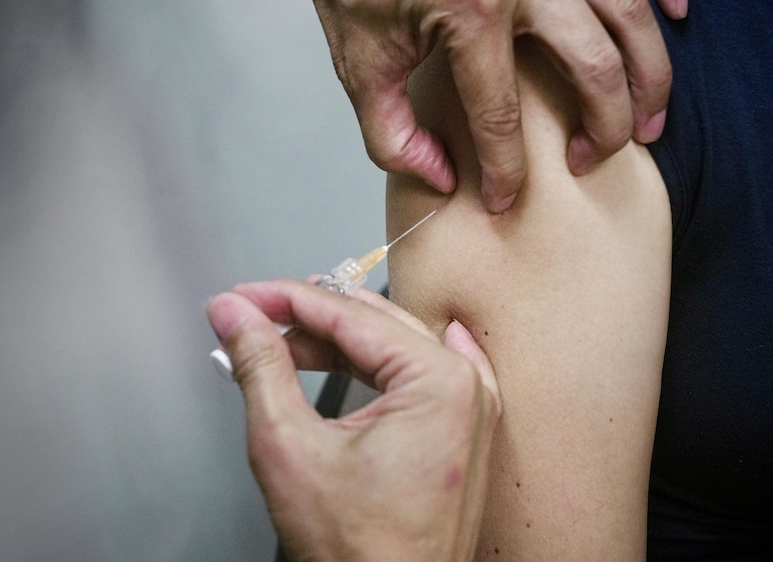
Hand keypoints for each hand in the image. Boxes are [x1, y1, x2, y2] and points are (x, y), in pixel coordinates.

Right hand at [207, 280, 501, 561]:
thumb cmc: (361, 552)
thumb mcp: (289, 447)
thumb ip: (261, 368)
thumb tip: (237, 318)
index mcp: (438, 381)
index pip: (348, 314)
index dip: (284, 300)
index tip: (242, 300)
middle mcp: (466, 387)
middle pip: (372, 326)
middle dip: (305, 321)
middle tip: (252, 319)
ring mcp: (472, 410)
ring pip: (393, 349)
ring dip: (334, 344)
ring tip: (281, 348)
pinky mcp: (462, 433)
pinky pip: (421, 373)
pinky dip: (378, 363)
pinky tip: (360, 349)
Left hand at [310, 0, 686, 212]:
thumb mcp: (358, 58)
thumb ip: (391, 133)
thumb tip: (442, 177)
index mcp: (470, 10)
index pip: (502, 117)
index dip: (506, 171)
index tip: (505, 198)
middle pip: (593, 66)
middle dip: (606, 127)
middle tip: (598, 160)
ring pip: (628, 14)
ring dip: (650, 73)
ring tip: (649, 123)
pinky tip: (674, 20)